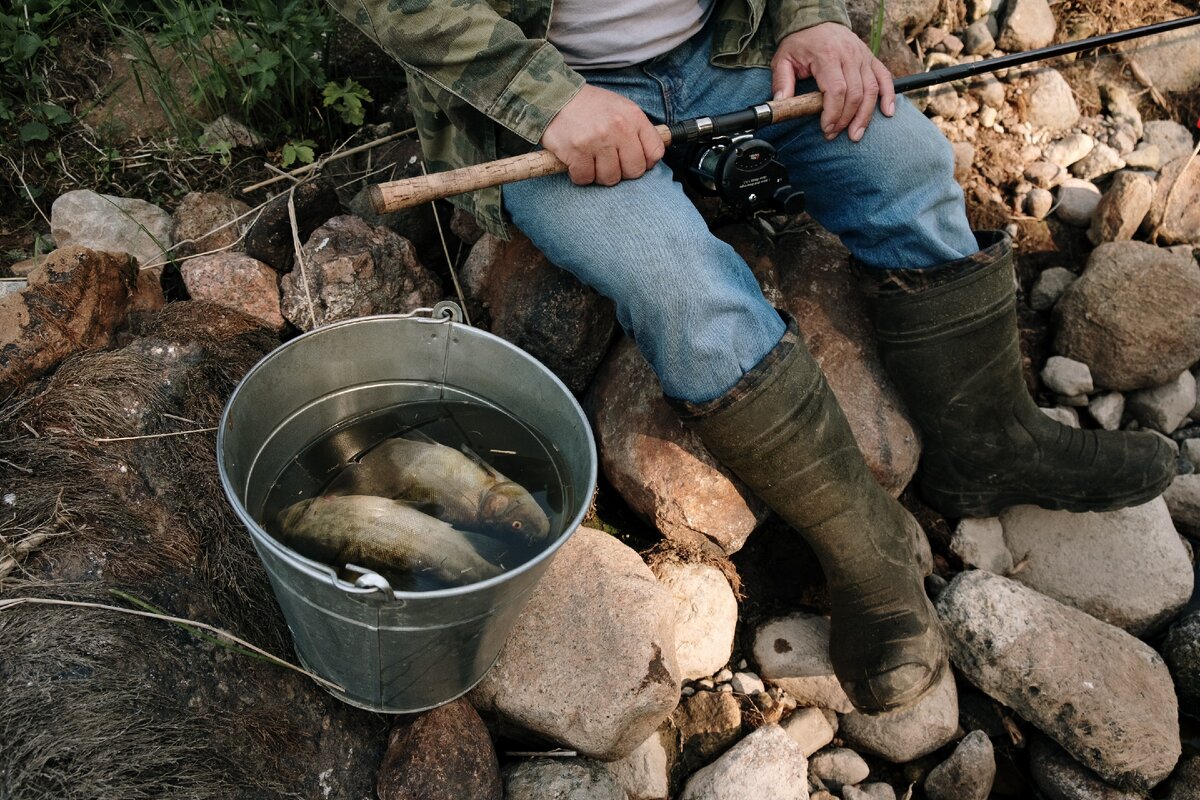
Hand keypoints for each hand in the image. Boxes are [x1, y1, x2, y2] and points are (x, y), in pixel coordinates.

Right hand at [541, 84, 665, 185]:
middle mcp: (618, 128)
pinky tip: (577, 162)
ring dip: (599, 175)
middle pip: (634, 171)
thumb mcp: (620, 108)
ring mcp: (598, 141)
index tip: (632, 160)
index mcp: (633, 117)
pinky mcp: (576, 151)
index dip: (645, 163)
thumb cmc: (590, 107)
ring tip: (591, 161)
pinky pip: (585, 178)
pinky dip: (580, 175)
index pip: (655, 153)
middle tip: (609, 163)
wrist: (555, 97)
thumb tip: (649, 159)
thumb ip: (637, 130)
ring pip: (610, 178)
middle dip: (622, 172)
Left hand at [771, 22, 895, 142]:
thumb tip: (780, 105)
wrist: (816, 20)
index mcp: (827, 56)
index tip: (826, 128)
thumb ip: (781, 82)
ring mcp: (863, 57)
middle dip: (846, 119)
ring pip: (871, 90)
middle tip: (834, 134)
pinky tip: (887, 112)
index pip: (837, 90)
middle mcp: (849, 56)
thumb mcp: (783, 59)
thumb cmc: (800, 43)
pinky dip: (888, 96)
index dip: (833, 113)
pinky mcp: (871, 58)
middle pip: (855, 94)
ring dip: (865, 116)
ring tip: (855, 134)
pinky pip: (885, 77)